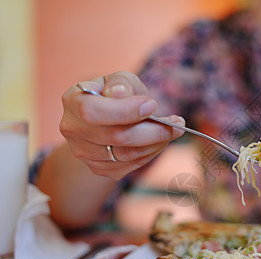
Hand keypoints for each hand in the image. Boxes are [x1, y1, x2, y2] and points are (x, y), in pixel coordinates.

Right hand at [60, 71, 184, 179]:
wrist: (111, 116)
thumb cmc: (117, 93)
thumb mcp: (121, 79)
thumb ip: (121, 83)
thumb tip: (120, 94)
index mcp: (73, 100)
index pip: (93, 112)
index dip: (125, 111)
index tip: (153, 105)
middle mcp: (72, 129)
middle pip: (116, 137)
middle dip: (153, 130)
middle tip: (178, 122)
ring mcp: (83, 152)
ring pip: (126, 155)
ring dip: (157, 143)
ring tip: (174, 130)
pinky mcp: (98, 168)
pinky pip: (129, 166)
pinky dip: (150, 154)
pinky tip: (159, 141)